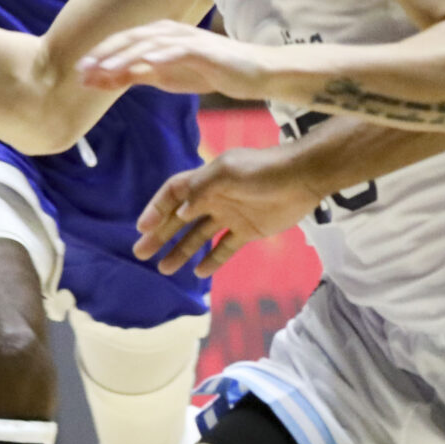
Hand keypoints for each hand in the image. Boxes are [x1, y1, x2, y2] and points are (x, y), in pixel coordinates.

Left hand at [79, 22, 267, 99]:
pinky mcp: (205, 50)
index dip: (100, 55)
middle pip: (131, 39)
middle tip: (83, 69)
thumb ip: (138, 75)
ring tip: (106, 70)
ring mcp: (187, 39)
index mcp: (158, 36)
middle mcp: (170, 32)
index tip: (79, 70)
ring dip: (126, 56)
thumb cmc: (209, 72)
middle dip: (105, 54)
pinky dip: (163, 55)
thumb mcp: (166, 77)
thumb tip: (104, 79)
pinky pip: (180, 50)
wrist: (252, 72)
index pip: (123, 42)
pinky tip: (148, 62)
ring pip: (150, 44)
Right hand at [135, 146, 322, 275]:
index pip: (173, 194)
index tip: (143, 228)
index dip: (157, 209)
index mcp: (207, 179)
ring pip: (199, 236)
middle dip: (160, 235)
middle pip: (180, 219)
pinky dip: (213, 260)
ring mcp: (231, 215)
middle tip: (141, 253)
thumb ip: (201, 190)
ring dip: (181, 251)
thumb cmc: (264, 170)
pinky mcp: (249, 230)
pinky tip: (199, 273)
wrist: (303, 177)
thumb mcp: (228, 173)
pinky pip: (225, 248)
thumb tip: (179, 214)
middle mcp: (215, 198)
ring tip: (164, 269)